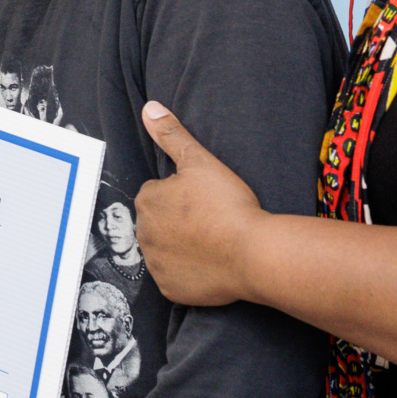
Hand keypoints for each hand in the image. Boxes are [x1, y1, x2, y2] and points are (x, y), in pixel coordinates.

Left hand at [135, 102, 266, 307]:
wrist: (253, 254)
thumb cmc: (228, 204)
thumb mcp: (201, 161)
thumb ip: (172, 135)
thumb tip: (150, 108)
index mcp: (147, 200)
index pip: (158, 193)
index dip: (183, 195)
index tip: (204, 199)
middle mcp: (143, 233)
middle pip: (158, 222)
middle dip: (178, 220)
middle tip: (210, 220)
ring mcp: (155, 264)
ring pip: (165, 249)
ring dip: (181, 245)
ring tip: (213, 241)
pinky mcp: (169, 289)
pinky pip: (174, 277)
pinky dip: (188, 272)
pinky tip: (210, 263)